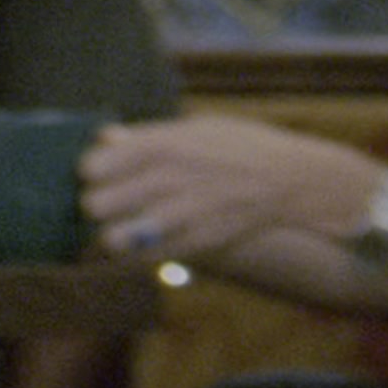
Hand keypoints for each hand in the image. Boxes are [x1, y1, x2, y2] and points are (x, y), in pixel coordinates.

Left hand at [80, 114, 378, 262]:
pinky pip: (147, 259)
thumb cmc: (242, 148)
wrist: (296, 181)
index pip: (93, 165)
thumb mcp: (197, 128)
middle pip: (96, 204)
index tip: (99, 173)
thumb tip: (104, 138)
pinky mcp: (200, 243)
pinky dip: (136, 256)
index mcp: (165, 145)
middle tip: (105, 204)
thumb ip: (147, 136)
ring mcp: (184, 215)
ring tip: (117, 229)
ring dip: (109, 235)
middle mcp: (170, 179)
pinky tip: (142, 245)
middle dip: (94, 205)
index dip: (90, 171)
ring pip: (115, 238)